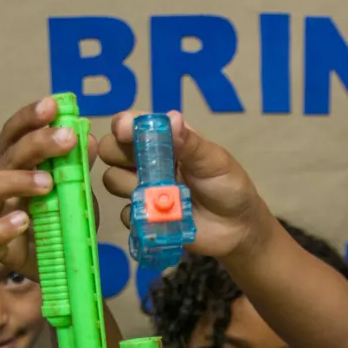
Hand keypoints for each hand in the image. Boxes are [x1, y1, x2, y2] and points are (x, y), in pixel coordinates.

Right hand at [0, 95, 99, 280]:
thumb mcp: (77, 191)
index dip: (29, 117)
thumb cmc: (65, 221)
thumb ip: (79, 167)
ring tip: (47, 184)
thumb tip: (89, 138)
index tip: (53, 106)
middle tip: (66, 140)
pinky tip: (24, 220)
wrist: (68, 265)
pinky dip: (1, 228)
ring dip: (14, 180)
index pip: (14, 133)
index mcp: (17, 166)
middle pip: (4, 156)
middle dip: (34, 143)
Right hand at [97, 109, 272, 259]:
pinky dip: (140, 216)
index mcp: (164, 140)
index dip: (123, 126)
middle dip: (117, 155)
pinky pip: (125, 213)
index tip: (124, 132)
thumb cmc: (228, 186)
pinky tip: (162, 217)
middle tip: (140, 166)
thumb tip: (172, 118)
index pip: (131, 124)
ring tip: (160, 195)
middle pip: (111, 150)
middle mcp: (147, 161)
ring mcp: (142, 189)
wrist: (236, 228)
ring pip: (112, 180)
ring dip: (130, 186)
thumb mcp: (214, 161)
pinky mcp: (142, 217)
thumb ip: (191, 143)